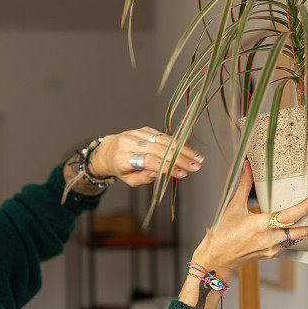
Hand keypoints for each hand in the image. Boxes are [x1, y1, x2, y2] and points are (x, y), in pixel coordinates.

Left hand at [88, 127, 203, 186]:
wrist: (109, 150)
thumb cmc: (121, 168)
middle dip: (180, 158)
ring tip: (198, 159)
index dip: (167, 166)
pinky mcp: (144, 129)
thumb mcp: (129, 180)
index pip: (148, 160)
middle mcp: (129, 142)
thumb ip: (144, 178)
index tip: (183, 173)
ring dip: (183, 149)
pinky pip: (163, 135)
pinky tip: (190, 151)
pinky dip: (178, 143)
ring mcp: (137, 133)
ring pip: (163, 140)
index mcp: (122, 157)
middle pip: (158, 149)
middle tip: (196, 166)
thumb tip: (162, 173)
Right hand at [191, 159, 307, 278]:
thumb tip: (247, 164)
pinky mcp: (272, 253)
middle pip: (303, 231)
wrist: (216, 258)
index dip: (307, 206)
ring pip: (299, 236)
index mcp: (259, 225)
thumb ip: (243, 185)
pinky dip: (299, 232)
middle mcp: (269, 239)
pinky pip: (290, 241)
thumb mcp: (232, 207)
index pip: (290, 215)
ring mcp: (272, 248)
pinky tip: (307, 226)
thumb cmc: (221, 235)